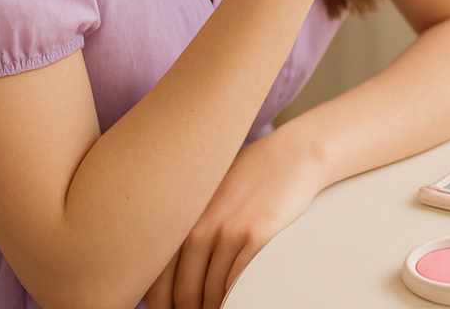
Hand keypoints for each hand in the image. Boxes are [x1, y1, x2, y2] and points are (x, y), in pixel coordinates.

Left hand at [142, 130, 324, 308]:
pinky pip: (237, 284)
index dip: (164, 306)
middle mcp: (197, 227)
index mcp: (180, 219)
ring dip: (214, 308)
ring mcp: (226, 232)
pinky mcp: (255, 236)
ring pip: (210, 293)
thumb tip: (167, 267)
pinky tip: (238, 299)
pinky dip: (236, 299)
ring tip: (218, 308)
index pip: (156, 281)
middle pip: (182, 294)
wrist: (292, 155)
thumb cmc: (251, 176)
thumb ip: (188, 227)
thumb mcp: (208, 196)